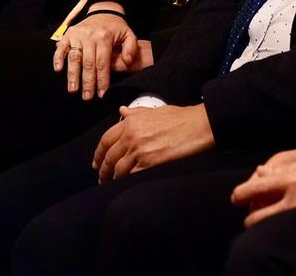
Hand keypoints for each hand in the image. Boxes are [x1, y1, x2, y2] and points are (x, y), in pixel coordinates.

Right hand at [53, 5, 140, 99]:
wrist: (103, 11)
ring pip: (74, 57)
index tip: (101, 93)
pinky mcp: (68, 34)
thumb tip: (127, 62)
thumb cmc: (116, 27)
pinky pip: (61, 47)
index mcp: (104, 38)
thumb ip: (131, 48)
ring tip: (73, 89)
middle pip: (88, 63)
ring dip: (73, 75)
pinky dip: (58, 58)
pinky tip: (58, 70)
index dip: (102, 79)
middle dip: (88, 82)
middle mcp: (90, 36)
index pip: (103, 63)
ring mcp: (77, 35)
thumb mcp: (128, 34)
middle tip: (87, 96)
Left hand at [92, 104, 214, 181]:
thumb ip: (135, 112)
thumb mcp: (155, 110)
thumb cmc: (181, 117)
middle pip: (109, 157)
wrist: (199, 125)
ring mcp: (140, 150)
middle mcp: (132, 136)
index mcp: (131, 122)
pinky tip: (126, 185)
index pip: (106, 140)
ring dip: (113, 179)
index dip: (98, 153)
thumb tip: (121, 111)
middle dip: (103, 170)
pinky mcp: (150, 163)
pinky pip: (131, 176)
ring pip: (118, 169)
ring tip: (112, 184)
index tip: (96, 162)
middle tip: (101, 178)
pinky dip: (126, 182)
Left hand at [230, 153, 295, 227]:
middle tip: (254, 210)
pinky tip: (286, 223)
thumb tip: (259, 172)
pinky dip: (280, 229)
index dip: (239, 195)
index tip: (238, 197)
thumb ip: (284, 166)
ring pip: (267, 229)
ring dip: (264, 224)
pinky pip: (284, 233)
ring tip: (270, 217)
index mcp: (293, 180)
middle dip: (250, 215)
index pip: (252, 190)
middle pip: (254, 218)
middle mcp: (295, 202)